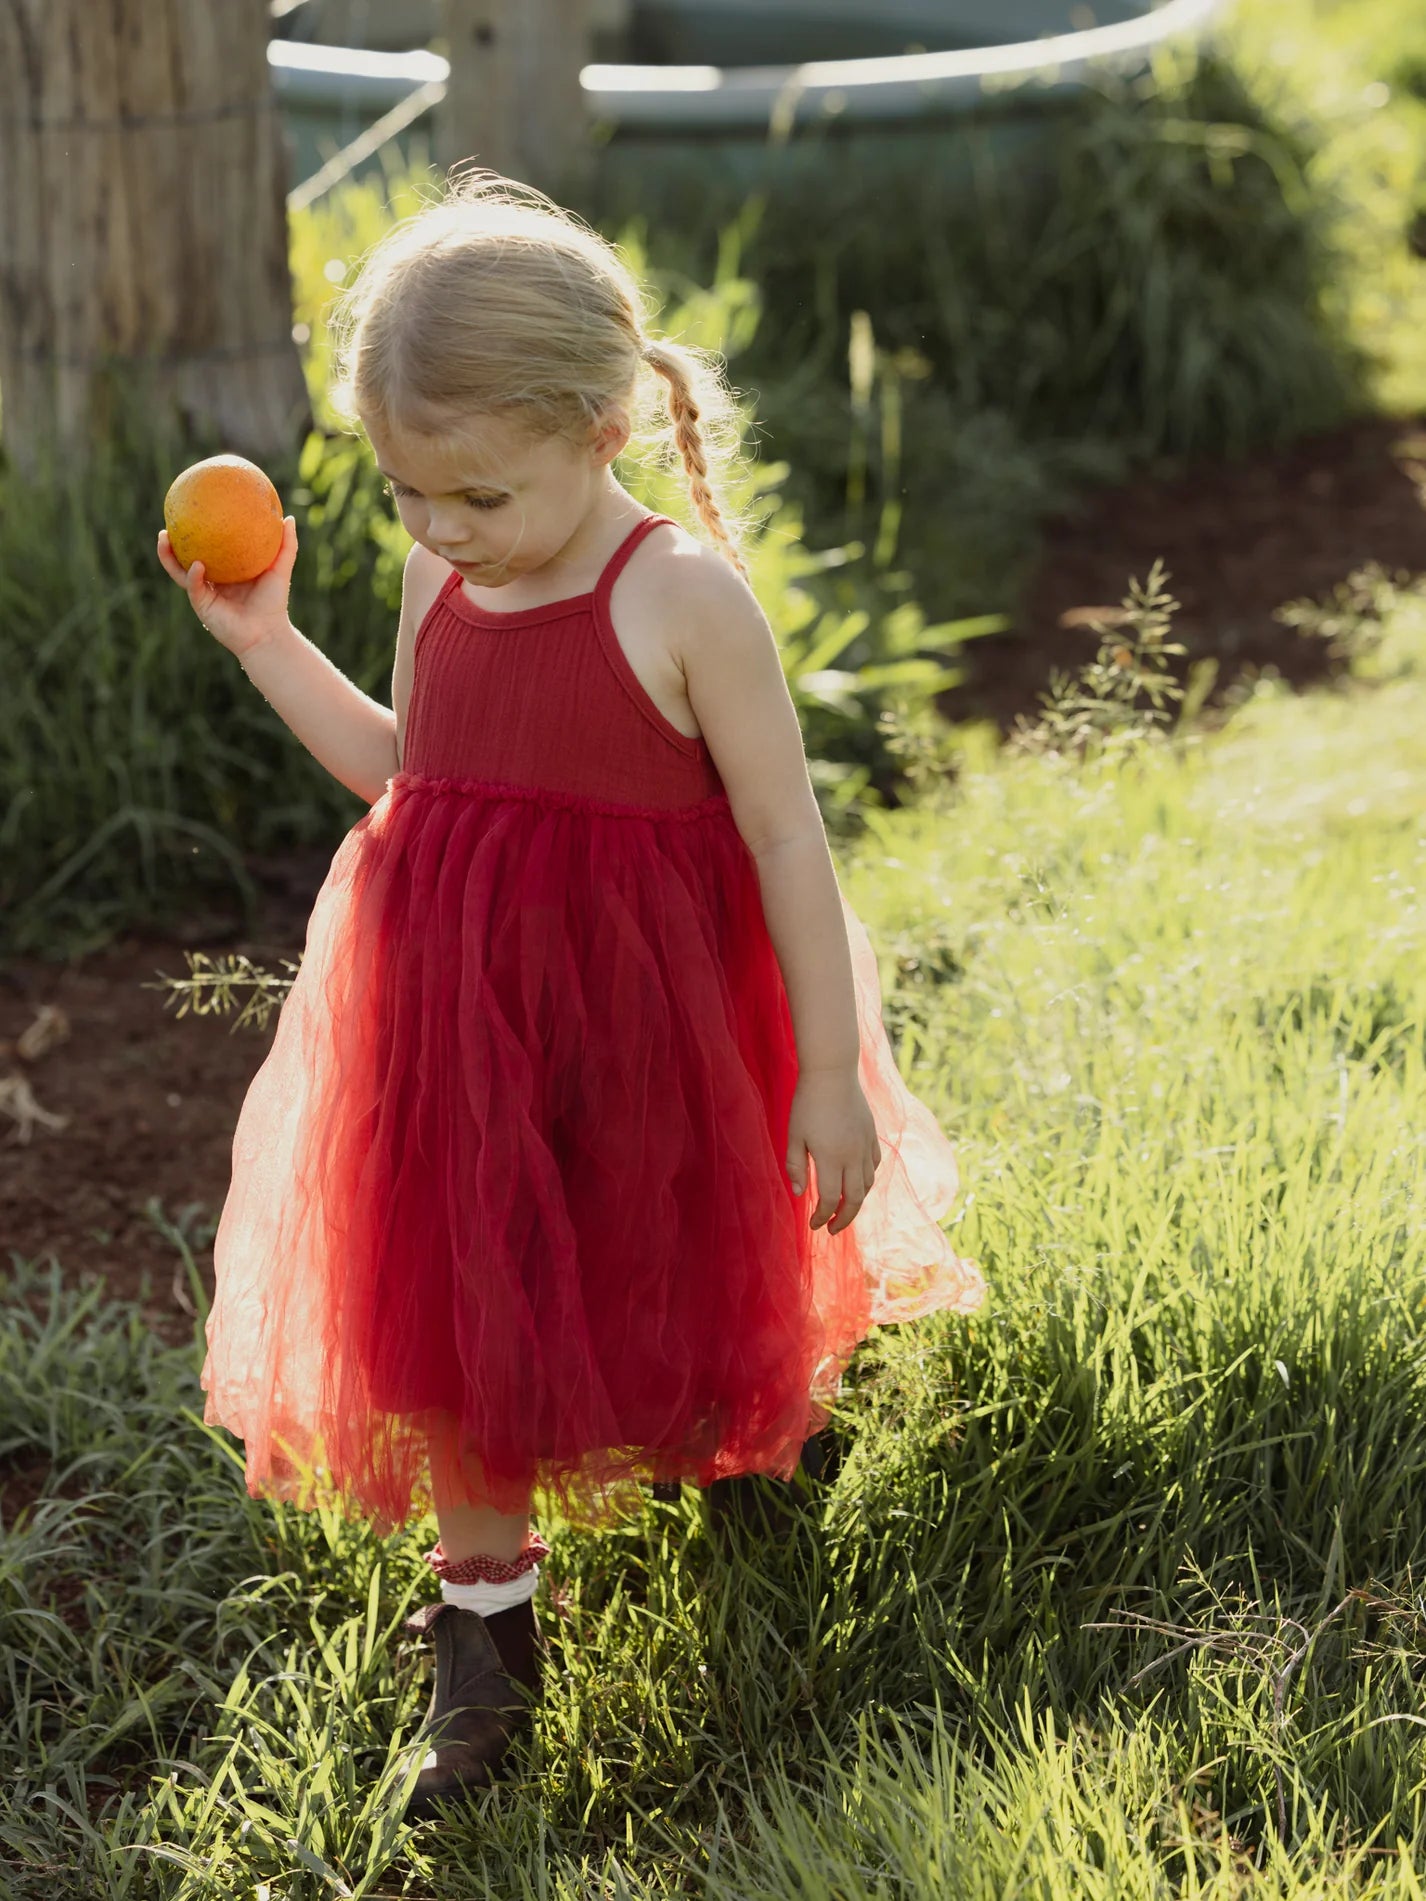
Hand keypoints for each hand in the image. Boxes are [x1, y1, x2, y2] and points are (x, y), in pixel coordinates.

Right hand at [156, 516, 298, 659]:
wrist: (268, 633)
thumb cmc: (274, 602)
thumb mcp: (280, 569)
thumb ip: (286, 545)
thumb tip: (289, 518)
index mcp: (225, 571)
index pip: (206, 548)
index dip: (196, 533)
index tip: (190, 512)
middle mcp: (211, 581)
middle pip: (185, 557)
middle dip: (172, 541)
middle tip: (167, 521)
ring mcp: (204, 593)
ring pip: (180, 572)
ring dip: (168, 556)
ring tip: (163, 537)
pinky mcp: (202, 606)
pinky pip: (194, 587)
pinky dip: (193, 575)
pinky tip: (197, 564)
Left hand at [786, 1067, 881, 1234]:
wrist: (832, 1073)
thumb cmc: (807, 1103)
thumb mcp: (795, 1135)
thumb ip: (797, 1167)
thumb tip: (801, 1194)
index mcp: (831, 1158)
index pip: (831, 1199)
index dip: (822, 1216)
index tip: (814, 1225)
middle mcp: (853, 1156)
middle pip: (855, 1199)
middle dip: (844, 1218)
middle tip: (833, 1230)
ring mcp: (865, 1145)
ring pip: (868, 1184)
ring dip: (857, 1201)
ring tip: (844, 1209)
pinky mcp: (872, 1135)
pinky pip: (875, 1165)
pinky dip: (867, 1179)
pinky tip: (857, 1182)